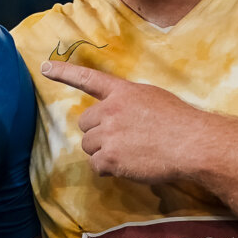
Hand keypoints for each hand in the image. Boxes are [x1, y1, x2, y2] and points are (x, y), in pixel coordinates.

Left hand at [41, 60, 207, 182]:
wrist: (193, 144)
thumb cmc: (181, 122)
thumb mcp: (152, 99)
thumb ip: (129, 103)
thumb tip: (117, 116)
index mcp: (122, 92)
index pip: (88, 79)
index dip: (64, 72)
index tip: (45, 68)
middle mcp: (110, 110)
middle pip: (85, 124)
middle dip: (97, 134)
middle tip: (122, 141)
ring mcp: (109, 134)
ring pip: (89, 146)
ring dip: (103, 152)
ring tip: (130, 153)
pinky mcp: (110, 158)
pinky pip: (96, 166)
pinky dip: (108, 170)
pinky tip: (129, 166)